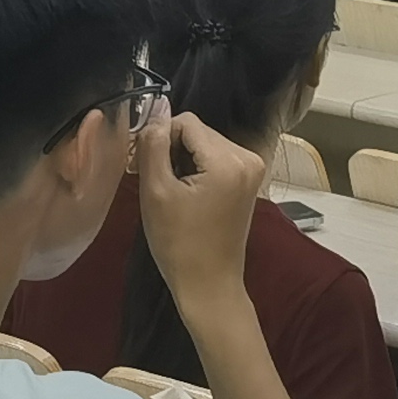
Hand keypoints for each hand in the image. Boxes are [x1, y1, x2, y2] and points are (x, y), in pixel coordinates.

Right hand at [136, 101, 266, 309]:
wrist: (208, 285)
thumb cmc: (178, 243)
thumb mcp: (156, 191)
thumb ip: (153, 145)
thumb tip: (155, 113)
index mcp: (229, 160)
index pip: (185, 121)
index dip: (160, 139)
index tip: (145, 167)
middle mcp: (248, 158)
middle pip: (197, 131)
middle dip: (171, 149)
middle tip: (152, 181)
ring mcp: (252, 169)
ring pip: (205, 143)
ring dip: (183, 159)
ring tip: (169, 191)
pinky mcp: (249, 181)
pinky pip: (216, 158)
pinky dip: (197, 169)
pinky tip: (186, 194)